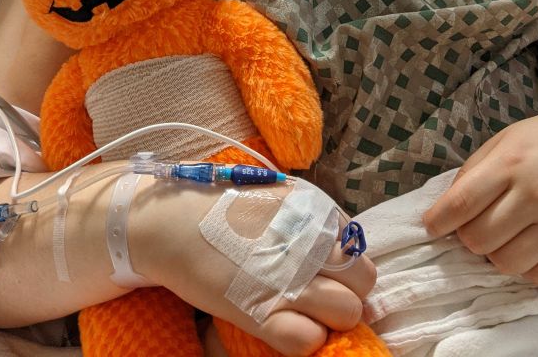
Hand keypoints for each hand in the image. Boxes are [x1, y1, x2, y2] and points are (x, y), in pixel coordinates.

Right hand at [131, 178, 375, 356]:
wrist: (174, 222)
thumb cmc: (226, 206)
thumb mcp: (282, 196)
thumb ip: (315, 221)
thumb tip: (342, 248)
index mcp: (318, 213)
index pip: (359, 252)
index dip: (345, 270)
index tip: (326, 274)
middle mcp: (313, 243)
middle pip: (363, 284)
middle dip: (346, 294)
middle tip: (319, 297)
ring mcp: (290, 279)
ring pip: (347, 313)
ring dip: (328, 318)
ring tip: (301, 312)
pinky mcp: (262, 312)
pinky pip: (309, 340)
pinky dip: (304, 339)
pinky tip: (284, 325)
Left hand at [422, 105, 537, 286]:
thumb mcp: (503, 141)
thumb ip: (473, 174)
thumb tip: (445, 213)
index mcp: (511, 162)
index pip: (461, 205)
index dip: (438, 222)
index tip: (431, 226)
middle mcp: (537, 193)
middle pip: (479, 239)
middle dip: (468, 236)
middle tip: (477, 223)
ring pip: (507, 264)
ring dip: (496, 254)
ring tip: (503, 234)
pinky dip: (527, 268)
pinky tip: (528, 246)